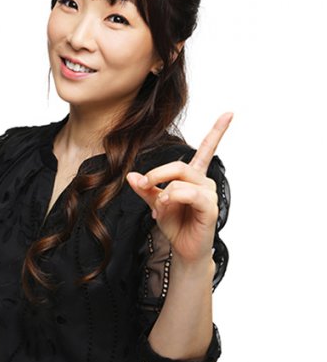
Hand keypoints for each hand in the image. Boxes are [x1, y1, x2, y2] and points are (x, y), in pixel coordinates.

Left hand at [126, 112, 232, 264]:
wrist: (183, 249)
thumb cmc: (175, 224)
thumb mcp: (155, 202)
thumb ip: (146, 188)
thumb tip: (131, 176)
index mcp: (195, 176)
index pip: (207, 149)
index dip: (218, 131)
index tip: (229, 113)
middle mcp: (204, 182)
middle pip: (179, 165)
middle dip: (157, 173)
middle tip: (143, 184)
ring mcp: (209, 194)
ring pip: (181, 180)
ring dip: (163, 190)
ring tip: (158, 206)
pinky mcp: (210, 208)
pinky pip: (190, 194)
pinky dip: (172, 198)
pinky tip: (165, 207)